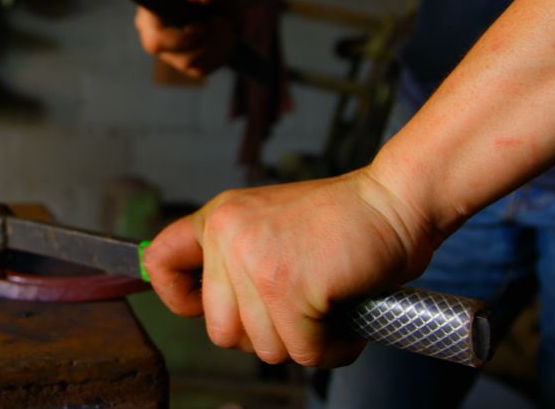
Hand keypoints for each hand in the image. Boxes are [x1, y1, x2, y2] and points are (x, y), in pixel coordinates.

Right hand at [134, 0, 244, 77]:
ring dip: (215, 43)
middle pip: (164, 50)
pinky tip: (224, 35)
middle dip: (201, 40)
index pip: (153, 32)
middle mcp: (152, 32)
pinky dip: (220, 53)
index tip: (201, 26)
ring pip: (189, 62)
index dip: (178, 35)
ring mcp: (168, 51)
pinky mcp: (186, 64)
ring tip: (225, 22)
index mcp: (150, 8)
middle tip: (221, 21)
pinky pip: (202, 68)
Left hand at [142, 169, 436, 366]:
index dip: (179, 298)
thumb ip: (235, 260)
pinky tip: (346, 320)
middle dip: (265, 334)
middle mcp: (227, 236)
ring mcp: (256, 262)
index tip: (206, 308)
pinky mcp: (289, 288)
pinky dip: (333, 348)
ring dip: (304, 341)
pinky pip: (303, 352)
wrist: (397, 202)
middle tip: (300, 310)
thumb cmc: (344, 223)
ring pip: (264, 348)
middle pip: (220, 331)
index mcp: (218, 219)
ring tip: (329, 307)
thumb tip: (214, 315)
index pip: (158, 262)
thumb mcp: (269, 225)